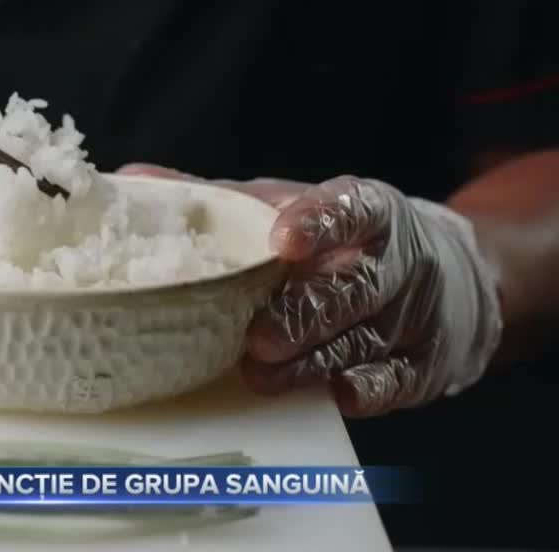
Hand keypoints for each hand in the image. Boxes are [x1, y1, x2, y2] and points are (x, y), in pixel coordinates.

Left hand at [118, 164, 503, 416]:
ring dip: (313, 361)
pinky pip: (393, 380)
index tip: (282, 240)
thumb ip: (218, 199)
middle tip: (256, 337)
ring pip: (363, 340)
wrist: (446, 275)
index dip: (320, 222)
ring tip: (261, 375)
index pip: (351, 208)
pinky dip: (363, 389)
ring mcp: (416, 316)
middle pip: (355, 288)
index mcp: (370, 211)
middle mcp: (399, 262)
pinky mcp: (424, 363)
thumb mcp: (289, 206)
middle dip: (304, 314)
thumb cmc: (340, 240)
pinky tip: (332, 394)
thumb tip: (129, 181)